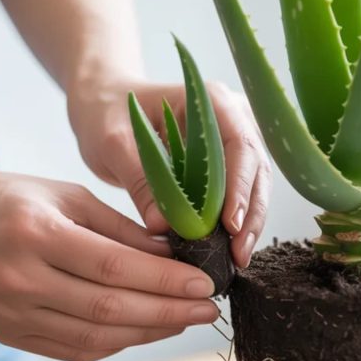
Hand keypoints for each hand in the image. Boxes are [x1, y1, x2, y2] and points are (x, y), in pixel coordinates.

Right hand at [0, 168, 220, 360]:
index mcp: (35, 234)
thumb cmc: (4, 199)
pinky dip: (117, 343)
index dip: (166, 281)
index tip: (205, 283)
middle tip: (208, 307)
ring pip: (96, 338)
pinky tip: (146, 329)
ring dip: (149, 332)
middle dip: (169, 312)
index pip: (116, 267)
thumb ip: (119, 228)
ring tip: (185, 319)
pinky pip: (75, 349)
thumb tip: (174, 253)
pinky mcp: (10, 334)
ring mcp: (11, 314)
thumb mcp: (64, 194)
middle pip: (111, 309)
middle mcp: (20, 279)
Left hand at [67, 79, 270, 267]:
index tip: (230, 225)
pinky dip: (237, 222)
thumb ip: (140, 180)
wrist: (104, 106)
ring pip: (255, 185)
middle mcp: (232, 117)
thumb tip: (163, 226)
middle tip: (238, 253)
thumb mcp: (113, 143)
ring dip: (249, 223)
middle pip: (257, 169)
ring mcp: (233, 140)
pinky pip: (241, 193)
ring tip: (237, 258)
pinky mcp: (226, 162)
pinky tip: (229, 249)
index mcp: (210, 102)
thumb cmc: (106, 113)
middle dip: (251, 214)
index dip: (240, 188)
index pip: (239, 146)